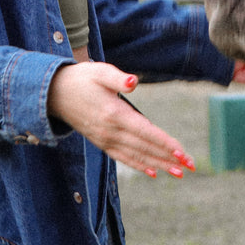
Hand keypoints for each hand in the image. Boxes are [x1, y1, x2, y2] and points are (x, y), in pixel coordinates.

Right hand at [46, 62, 195, 178]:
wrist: (54, 93)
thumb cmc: (81, 78)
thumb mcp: (99, 71)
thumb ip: (118, 77)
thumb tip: (133, 81)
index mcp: (114, 113)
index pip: (146, 132)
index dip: (165, 143)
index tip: (183, 153)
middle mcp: (110, 131)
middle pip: (145, 148)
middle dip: (169, 157)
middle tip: (190, 166)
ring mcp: (105, 139)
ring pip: (136, 156)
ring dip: (158, 164)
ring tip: (179, 173)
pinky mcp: (101, 142)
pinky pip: (123, 157)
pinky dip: (138, 165)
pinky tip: (152, 171)